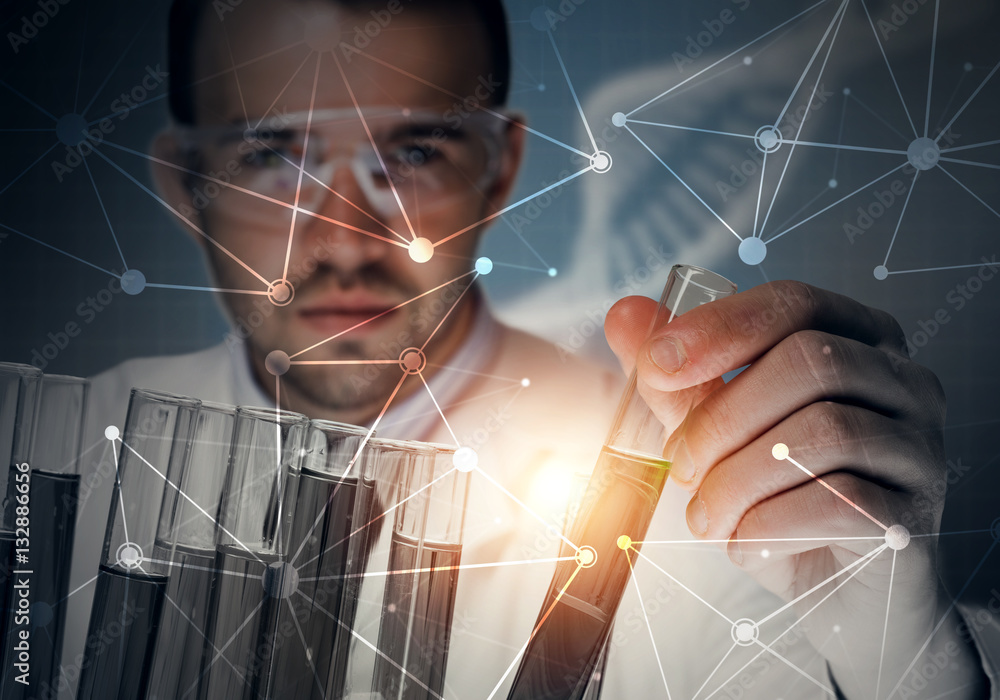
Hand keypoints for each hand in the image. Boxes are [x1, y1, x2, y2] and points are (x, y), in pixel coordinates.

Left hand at [605, 280, 987, 698]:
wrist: (838, 595)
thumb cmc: (779, 498)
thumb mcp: (720, 432)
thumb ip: (678, 376)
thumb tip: (624, 315)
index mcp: (858, 341)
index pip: (794, 303)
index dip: (720, 328)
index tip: (656, 364)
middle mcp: (904, 384)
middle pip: (810, 361)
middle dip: (722, 416)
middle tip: (680, 464)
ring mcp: (920, 449)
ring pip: (823, 432)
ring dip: (737, 479)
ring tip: (706, 516)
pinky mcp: (914, 516)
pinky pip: (837, 503)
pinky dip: (768, 525)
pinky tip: (746, 542)